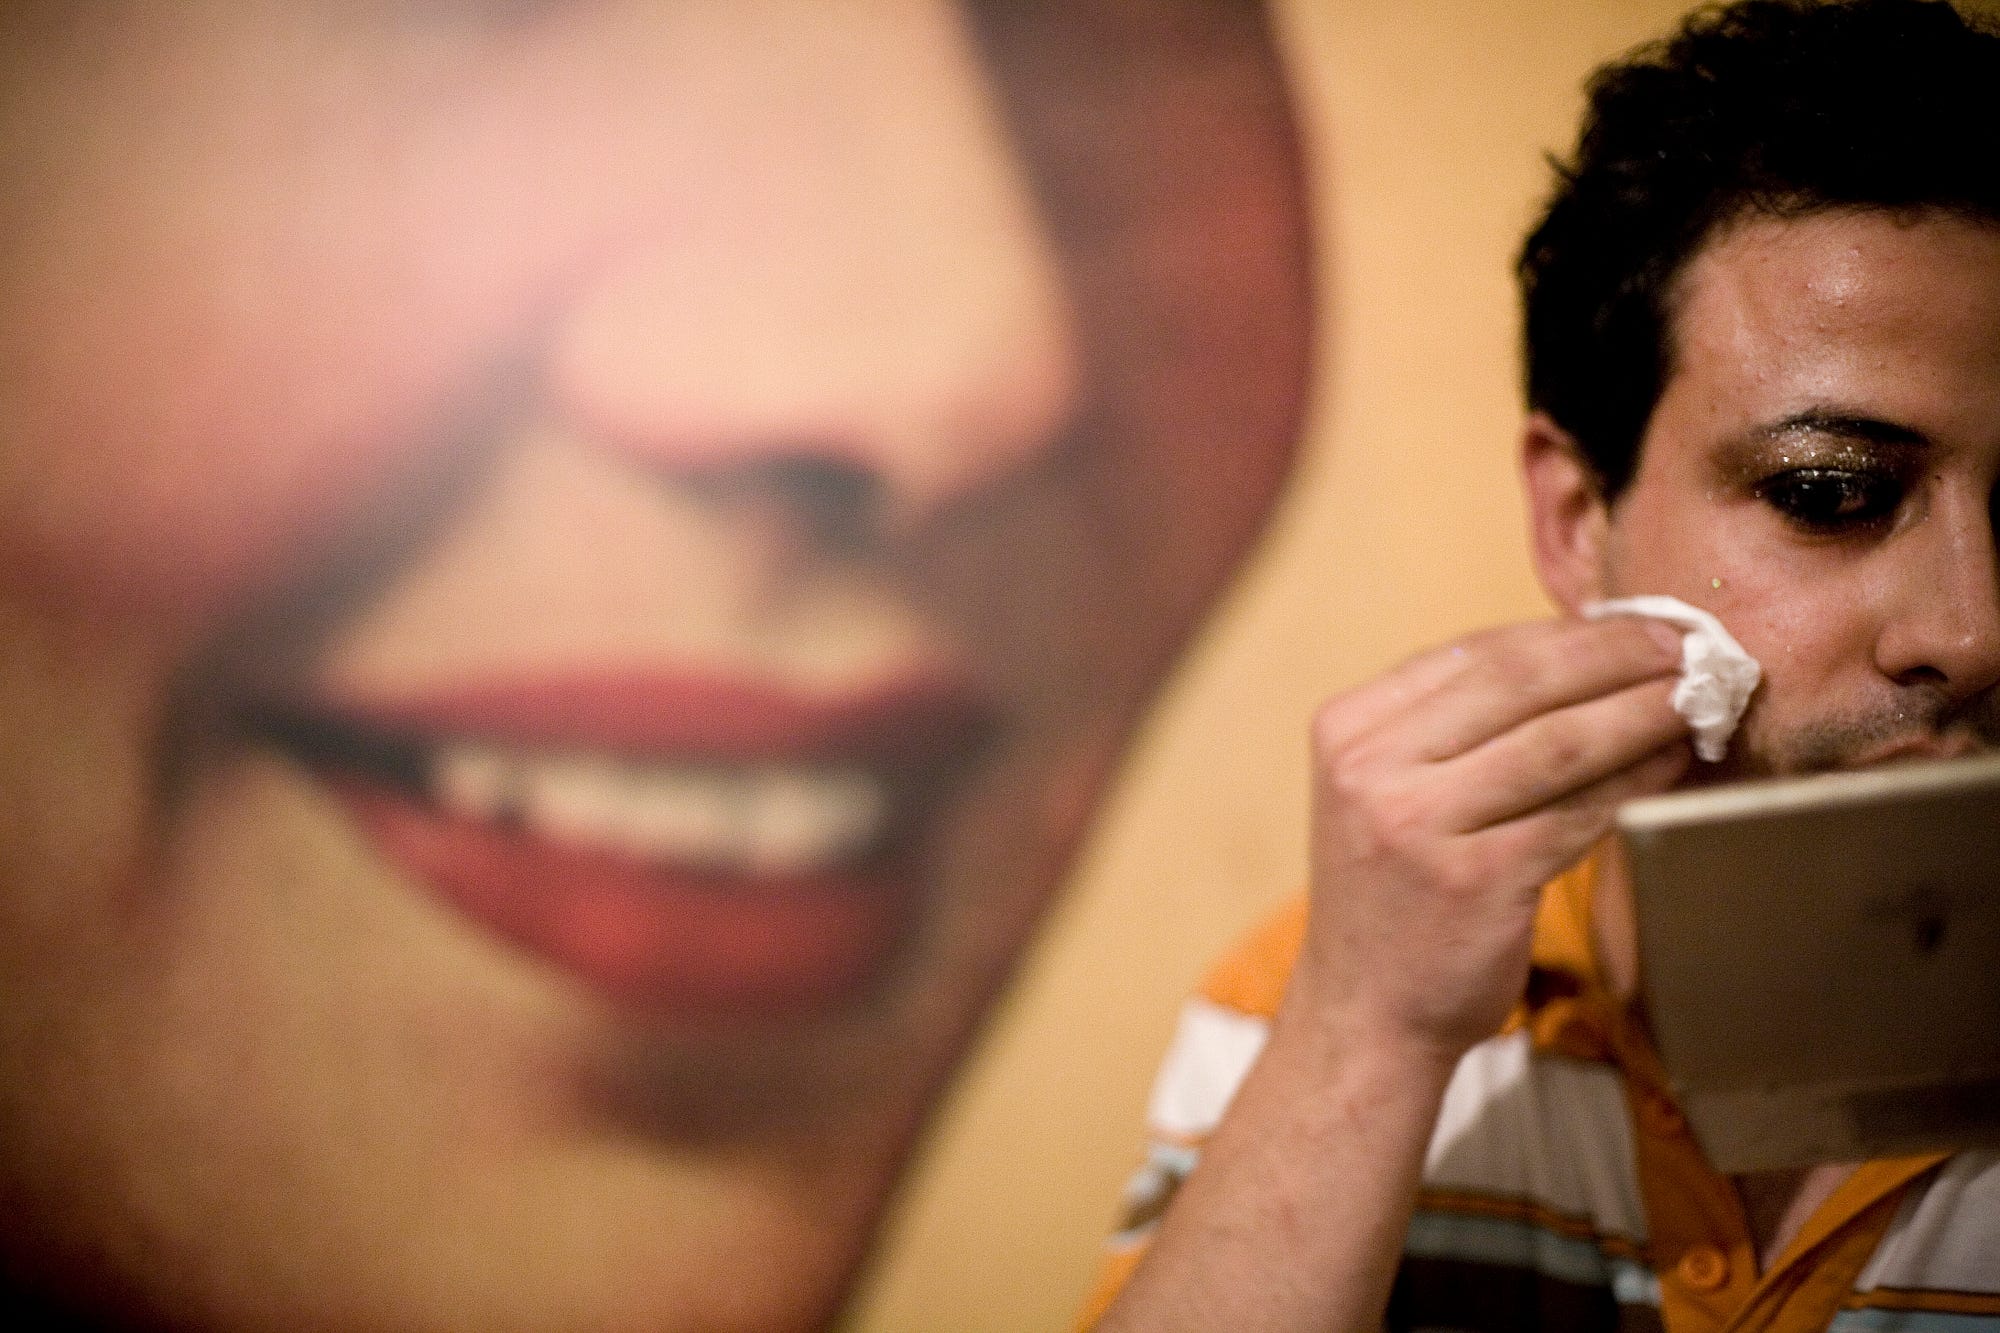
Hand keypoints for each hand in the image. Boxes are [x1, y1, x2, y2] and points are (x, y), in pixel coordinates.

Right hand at [1291, 615, 1691, 1064]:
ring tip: (1699, 695)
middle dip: (1616, 654)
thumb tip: (1582, 654)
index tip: (1636, 624)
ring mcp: (1418, 822)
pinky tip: (1674, 764)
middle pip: (1519, 680)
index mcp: (1348, 727)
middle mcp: (1371, 766)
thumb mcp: (1389, 790)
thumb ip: (1453, 726)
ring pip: (1559, 741)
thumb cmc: (1395, 896)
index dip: (1568, 631)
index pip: (1473, 651)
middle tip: (1689, 643)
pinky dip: (1637, 780)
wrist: (1365, 1014)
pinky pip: (1578, 811)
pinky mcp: (1475, 878)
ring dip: (1643, 710)